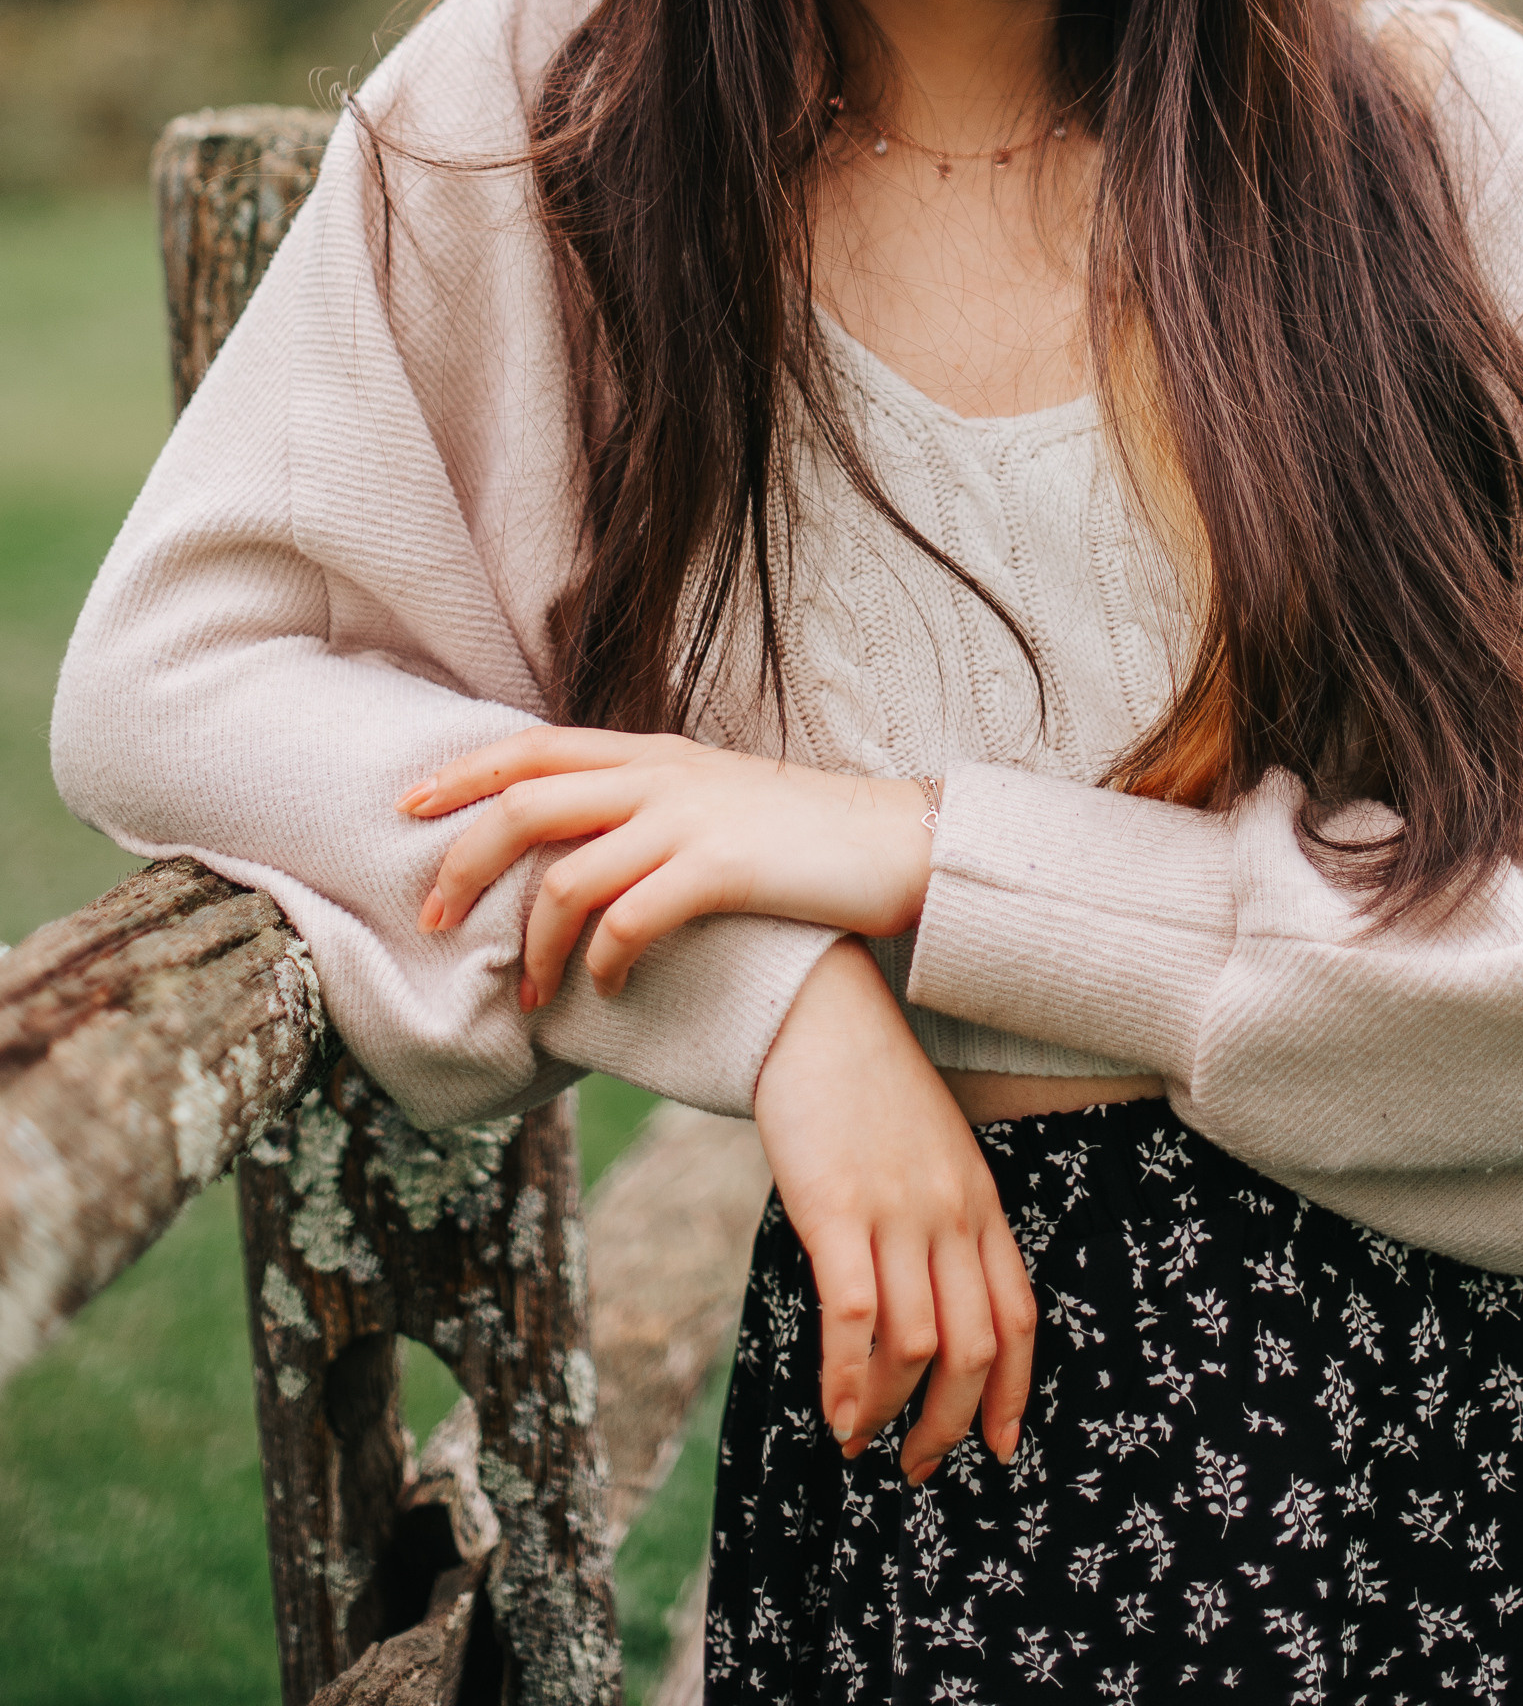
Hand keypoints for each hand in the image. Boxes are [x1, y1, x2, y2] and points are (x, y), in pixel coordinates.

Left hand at [399, 727, 931, 1009]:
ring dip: (532, 943)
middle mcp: (663, 775)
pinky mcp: (724, 868)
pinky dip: (604, 962)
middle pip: (528, 801)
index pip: (534, 746)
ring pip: (569, 874)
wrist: (898, 841)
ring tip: (529, 993)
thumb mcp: (715, 799)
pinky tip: (609, 989)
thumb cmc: (804, 836)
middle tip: (435, 917)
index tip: (407, 805)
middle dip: (466, 861)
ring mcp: (692, 818)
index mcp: (655, 754)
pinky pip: (632, 919)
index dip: (463, 771)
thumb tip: (578, 844)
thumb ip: (649, 806)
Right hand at [754, 938, 1036, 1485]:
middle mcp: (950, 1212)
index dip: (1013, 1391)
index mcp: (979, 1199)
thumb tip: (919, 1296)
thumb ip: (936, 1215)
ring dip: (890, 1412)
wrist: (816, 1009)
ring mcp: (897, 1211)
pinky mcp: (836, 1209)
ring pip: (918, 1344)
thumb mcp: (926, 1149)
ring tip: (861, 1442)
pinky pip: (855, 1317)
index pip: (1018, 1315)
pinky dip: (847, 1379)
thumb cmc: (863, 1082)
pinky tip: (833, 1410)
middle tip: (919, 1466)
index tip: (999, 1445)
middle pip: (976, 1346)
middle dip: (951, 1423)